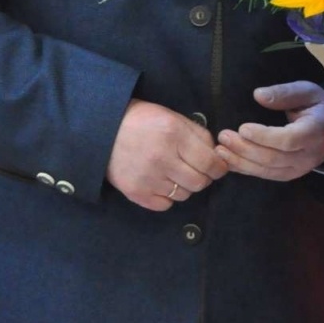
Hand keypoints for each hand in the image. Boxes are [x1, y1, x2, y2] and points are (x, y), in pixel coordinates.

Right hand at [105, 99, 227, 210]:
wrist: (104, 130)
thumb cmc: (143, 121)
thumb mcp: (173, 117)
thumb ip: (198, 134)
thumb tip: (217, 154)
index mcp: (174, 135)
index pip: (209, 162)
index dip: (219, 167)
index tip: (218, 167)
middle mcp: (162, 159)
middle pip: (199, 182)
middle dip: (204, 177)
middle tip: (198, 170)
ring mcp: (148, 178)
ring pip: (184, 195)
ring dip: (185, 187)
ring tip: (177, 174)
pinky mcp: (135, 192)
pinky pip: (165, 205)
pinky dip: (167, 197)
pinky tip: (162, 183)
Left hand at [215, 81, 323, 181]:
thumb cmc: (317, 106)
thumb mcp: (307, 91)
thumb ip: (284, 93)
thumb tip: (258, 95)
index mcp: (316, 131)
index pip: (288, 140)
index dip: (264, 136)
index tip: (242, 127)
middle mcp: (308, 155)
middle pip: (274, 158)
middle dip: (245, 149)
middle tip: (223, 136)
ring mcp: (299, 169)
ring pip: (267, 170)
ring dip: (241, 162)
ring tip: (220, 150)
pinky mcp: (288, 175)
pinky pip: (265, 175)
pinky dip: (245, 169)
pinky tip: (228, 161)